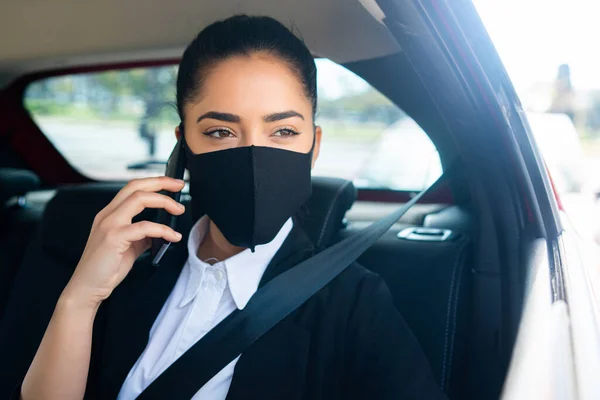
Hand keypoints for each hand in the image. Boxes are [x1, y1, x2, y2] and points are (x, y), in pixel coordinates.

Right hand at [62, 177, 185, 309]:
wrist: (87, 288)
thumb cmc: (106, 268)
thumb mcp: (128, 247)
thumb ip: (142, 235)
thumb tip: (161, 230)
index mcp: (110, 214)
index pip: (132, 188)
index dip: (154, 182)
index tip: (173, 184)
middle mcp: (107, 215)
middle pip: (136, 187)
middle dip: (161, 182)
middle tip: (180, 186)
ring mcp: (109, 224)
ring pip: (139, 199)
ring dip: (164, 201)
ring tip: (179, 210)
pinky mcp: (113, 238)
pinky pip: (144, 227)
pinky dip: (163, 229)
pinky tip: (173, 236)